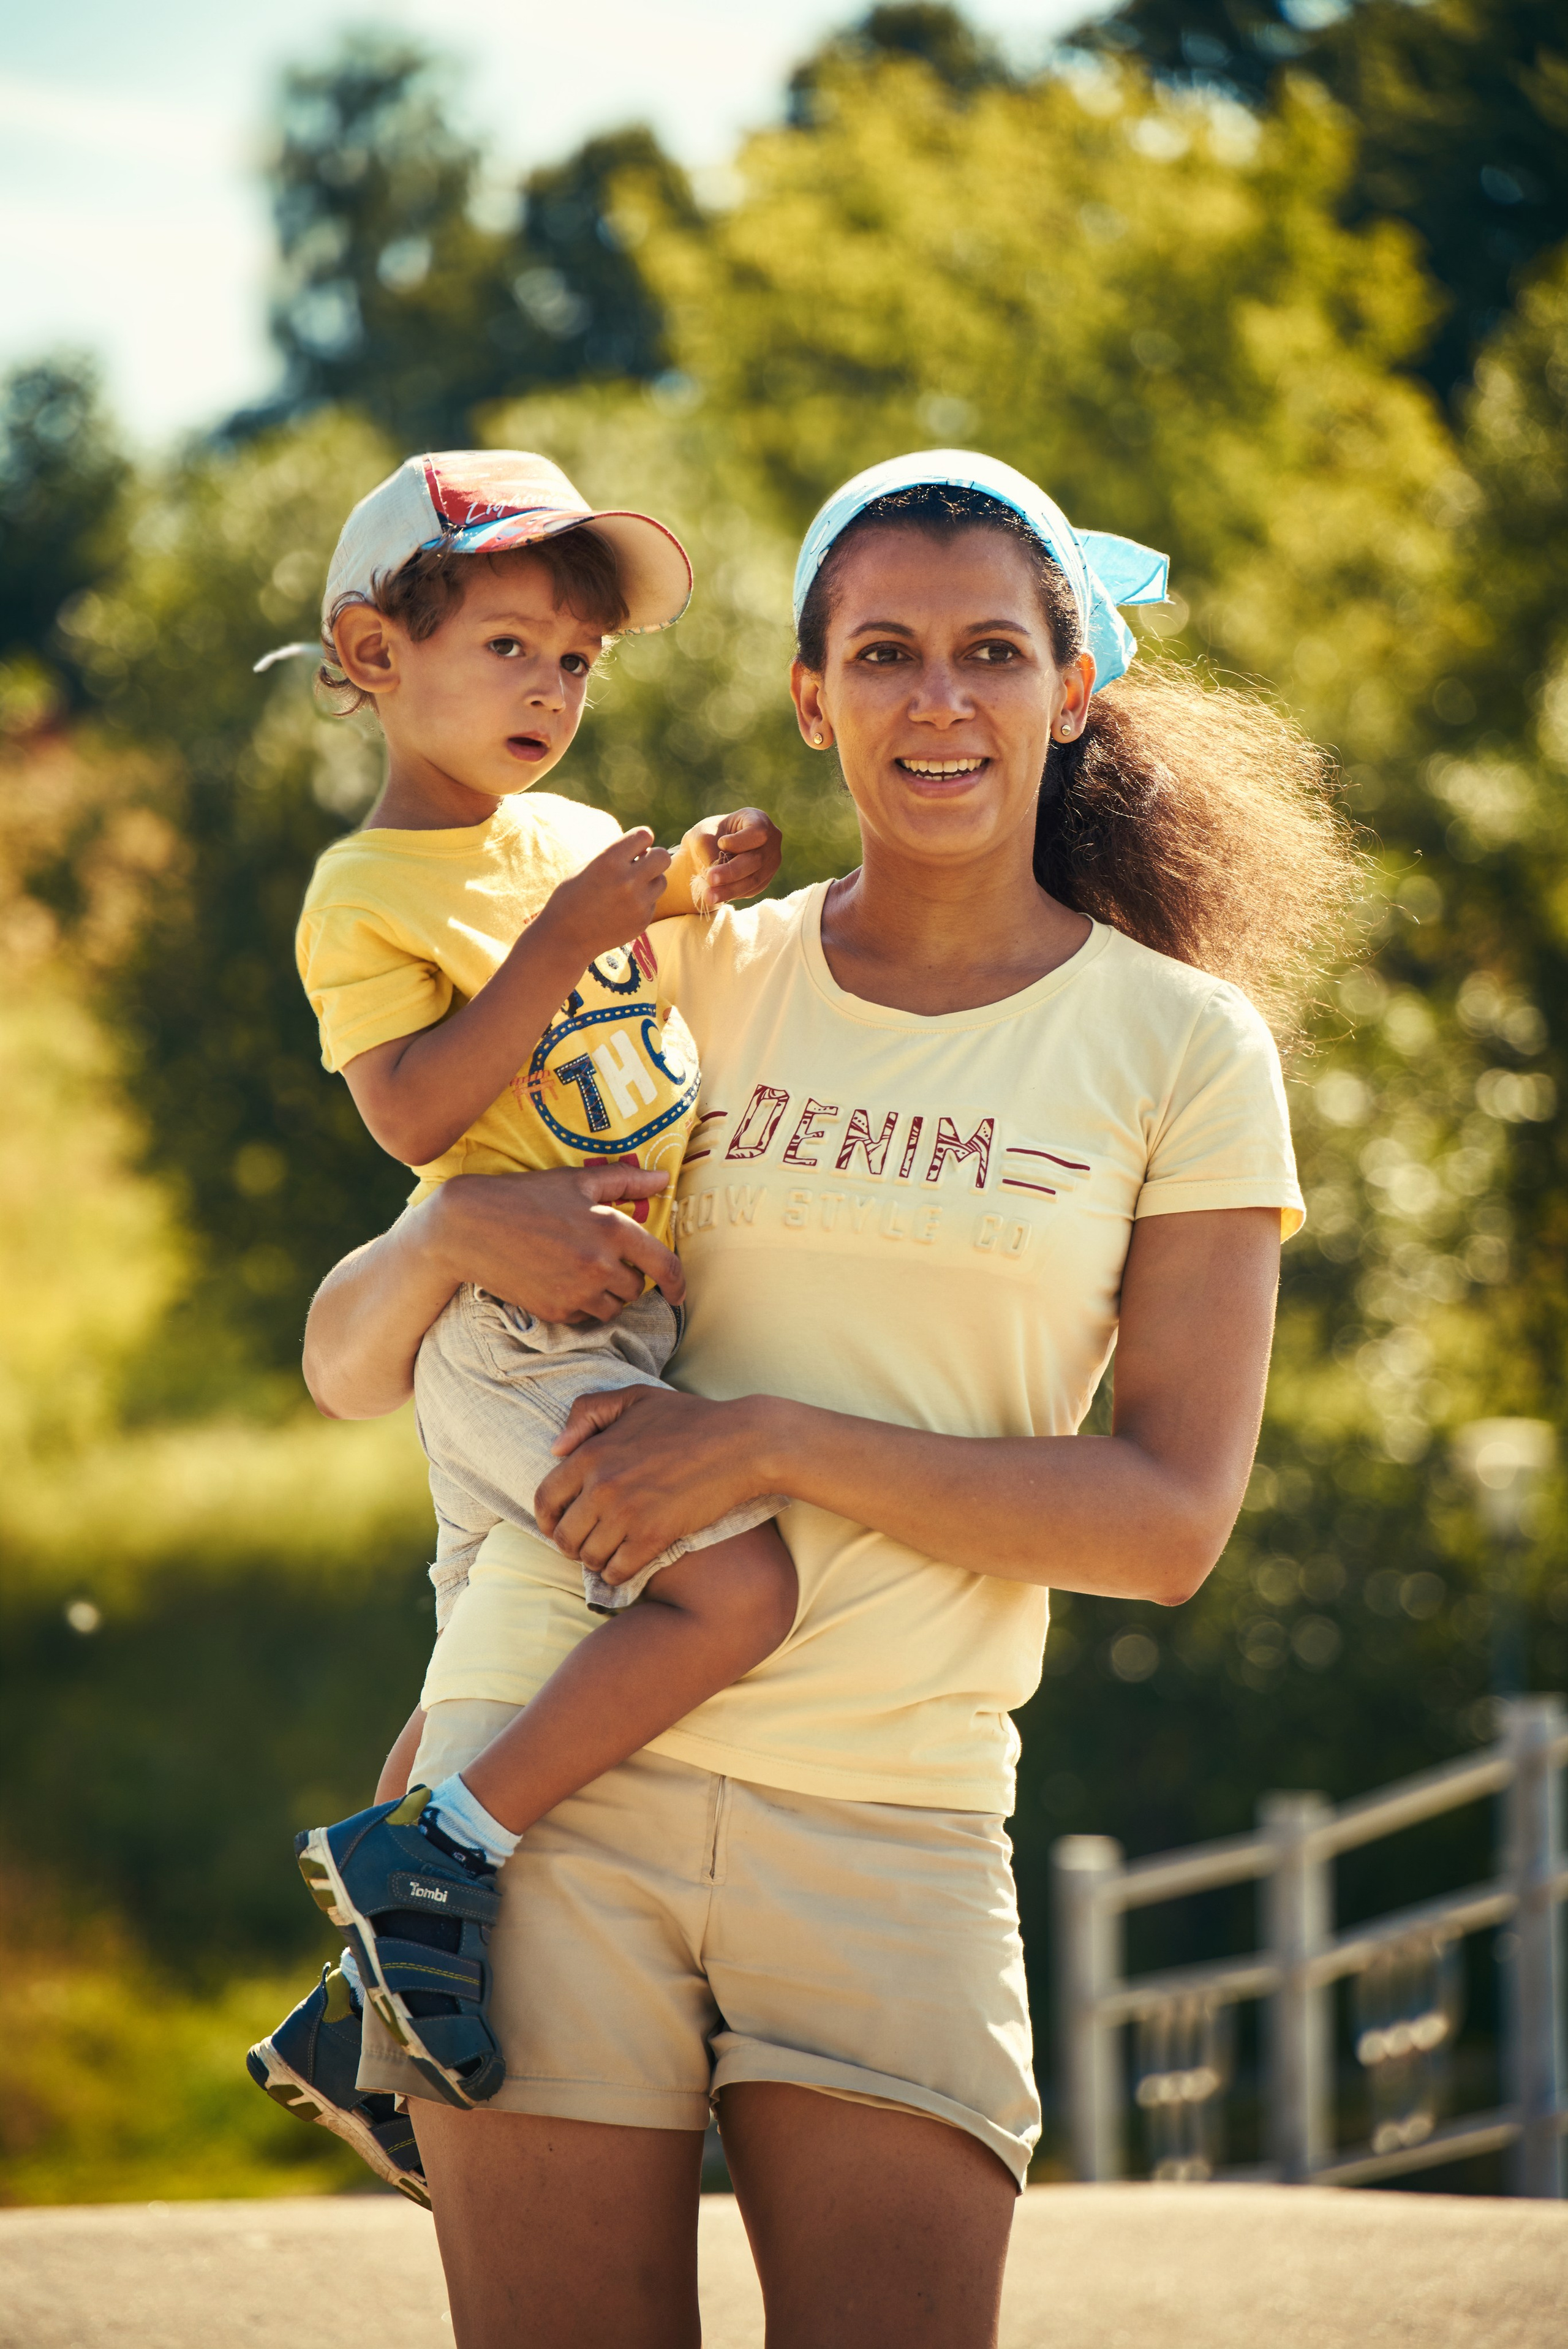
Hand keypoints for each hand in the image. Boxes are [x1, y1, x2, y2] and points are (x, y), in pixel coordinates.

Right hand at [428, 1163, 683, 1323]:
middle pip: (636, 1288)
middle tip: (603, 1260)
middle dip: (628, 1278)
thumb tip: (664, 1179)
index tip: (679, 1292)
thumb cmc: (527, 1196)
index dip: (678, 1283)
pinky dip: (582, 1306)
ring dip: (607, 1296)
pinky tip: (561, 1282)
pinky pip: (585, 1318)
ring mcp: (577, 1292)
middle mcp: (600, 1265)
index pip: (663, 1265)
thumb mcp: (577, 1180)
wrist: (471, 1228)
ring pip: (613, 1309)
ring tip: (583, 1272)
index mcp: (612, 1228)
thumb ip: (626, 1180)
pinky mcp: (555, 1312)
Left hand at [535, 1385, 770, 1579]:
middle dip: (572, 1545)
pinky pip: (617, 1571)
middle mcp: (602, 1487)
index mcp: (591, 1454)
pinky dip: (617, 1573)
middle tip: (588, 1543)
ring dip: (596, 1560)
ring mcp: (627, 1514)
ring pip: (590, 1557)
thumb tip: (556, 1449)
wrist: (741, 1444)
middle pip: (565, 1536)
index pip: (546, 1499)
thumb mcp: (636, 1397)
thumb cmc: (691, 1419)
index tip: (559, 1526)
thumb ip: (589, 1412)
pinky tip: (627, 1563)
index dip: (548, 1519)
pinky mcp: (653, 1536)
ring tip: (610, 1552)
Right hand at [538, 828, 671, 965]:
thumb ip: (617, 856)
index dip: (640, 840)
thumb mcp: (588, 867)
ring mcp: (638, 904)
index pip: (645, 835)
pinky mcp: (643, 921)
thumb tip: (644, 849)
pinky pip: (653, 902)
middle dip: (654, 857)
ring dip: (650, 880)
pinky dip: (642, 902)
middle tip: (641, 864)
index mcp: (610, 861)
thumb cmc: (572, 897)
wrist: (565, 938)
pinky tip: (622, 909)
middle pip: (663, 857)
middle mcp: (628, 881)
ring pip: (662, 881)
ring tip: (628, 888)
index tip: (633, 848)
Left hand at [682, 808, 782, 910]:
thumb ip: (708, 849)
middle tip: (711, 879)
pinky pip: (751, 890)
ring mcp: (771, 862)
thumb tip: (717, 872)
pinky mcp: (764, 880)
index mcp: (758, 819)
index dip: (741, 841)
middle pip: (757, 859)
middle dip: (732, 871)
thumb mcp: (702, 834)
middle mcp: (771, 840)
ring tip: (709, 896)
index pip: (758, 832)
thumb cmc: (708, 835)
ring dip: (731, 889)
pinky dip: (733, 894)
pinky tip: (717, 896)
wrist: (710, 850)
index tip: (721, 844)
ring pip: (754, 879)